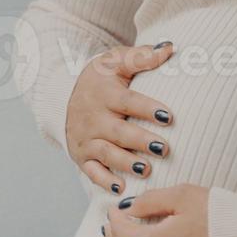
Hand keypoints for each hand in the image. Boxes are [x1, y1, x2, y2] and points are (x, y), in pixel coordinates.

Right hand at [65, 42, 176, 194]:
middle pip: (118, 132)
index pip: (128, 101)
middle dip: (140, 141)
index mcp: (104, 94)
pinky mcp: (81, 155)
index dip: (147, 109)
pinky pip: (92, 171)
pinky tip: (121, 189)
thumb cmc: (102, 77)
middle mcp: (93, 118)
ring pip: (106, 153)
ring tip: (146, 169)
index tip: (168, 116)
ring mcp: (86, 139)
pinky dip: (105, 181)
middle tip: (163, 148)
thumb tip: (169, 47)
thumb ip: (142, 56)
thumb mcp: (117, 60)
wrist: (67, 94)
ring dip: (125, 163)